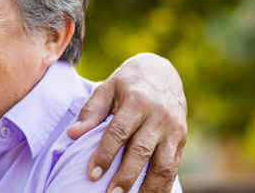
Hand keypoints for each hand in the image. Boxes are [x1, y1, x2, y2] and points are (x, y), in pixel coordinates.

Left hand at [67, 53, 186, 192]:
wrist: (163, 72)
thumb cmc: (129, 83)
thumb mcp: (108, 88)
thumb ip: (91, 111)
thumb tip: (72, 134)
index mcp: (137, 101)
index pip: (119, 131)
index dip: (105, 153)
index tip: (92, 173)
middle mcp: (159, 116)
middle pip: (141, 150)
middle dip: (126, 176)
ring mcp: (173, 129)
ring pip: (163, 164)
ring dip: (148, 187)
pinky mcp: (182, 140)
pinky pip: (174, 168)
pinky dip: (164, 187)